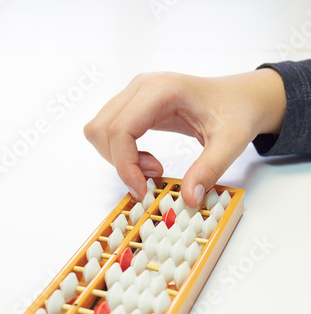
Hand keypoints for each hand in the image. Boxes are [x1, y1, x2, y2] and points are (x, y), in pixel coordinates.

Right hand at [84, 69, 285, 205]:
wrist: (240, 98)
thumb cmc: (237, 113)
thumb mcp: (231, 143)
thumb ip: (209, 170)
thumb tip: (188, 199)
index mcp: (161, 89)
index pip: (120, 129)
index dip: (125, 165)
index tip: (143, 191)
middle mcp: (141, 86)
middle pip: (102, 130)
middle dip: (121, 163)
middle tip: (154, 175)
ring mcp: (134, 94)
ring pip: (99, 130)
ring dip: (119, 158)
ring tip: (153, 167)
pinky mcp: (134, 105)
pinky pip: (109, 131)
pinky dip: (121, 153)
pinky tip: (148, 160)